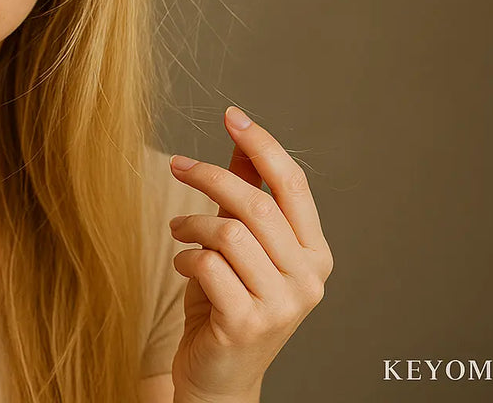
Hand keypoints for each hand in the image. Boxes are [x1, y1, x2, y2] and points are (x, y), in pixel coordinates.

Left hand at [166, 106, 332, 401]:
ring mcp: (282, 304)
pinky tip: (183, 266)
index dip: (262, 145)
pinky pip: (208, 266)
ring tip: (178, 232)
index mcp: (315, 253)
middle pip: (256, 204)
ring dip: (191, 225)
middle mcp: (308, 278)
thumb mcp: (241, 247)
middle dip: (209, 176)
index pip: (293, 185)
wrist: (218, 377)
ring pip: (228, 233)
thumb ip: (246, 197)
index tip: (232, 115)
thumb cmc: (228, 306)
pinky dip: (186, 258)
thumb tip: (242, 142)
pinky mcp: (248, 323)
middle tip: (176, 165)